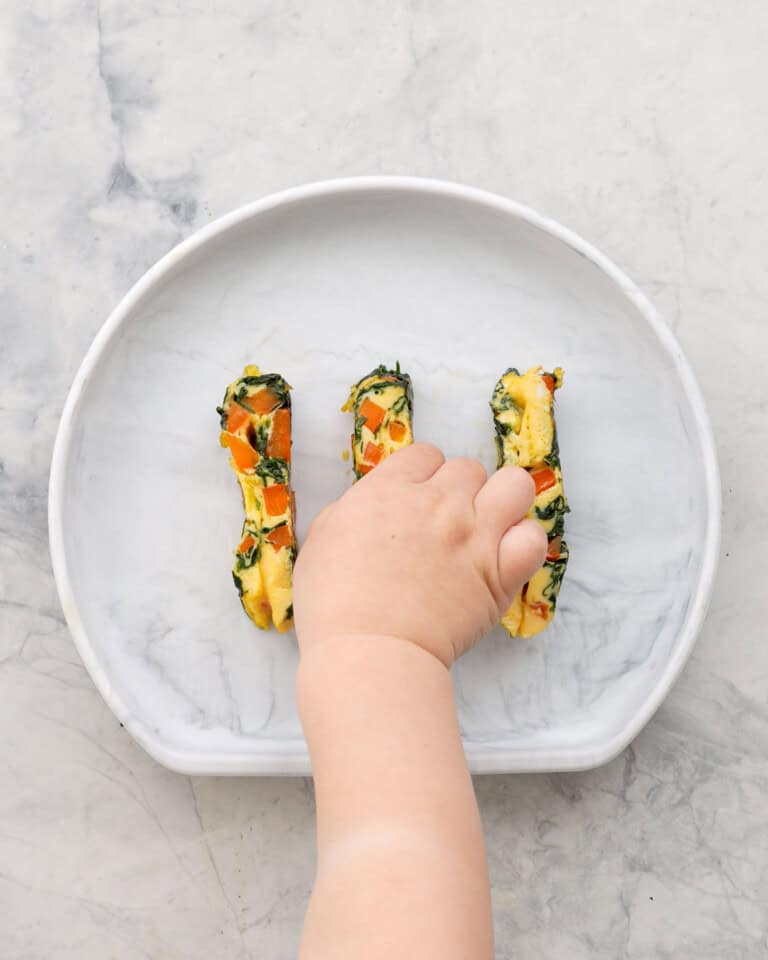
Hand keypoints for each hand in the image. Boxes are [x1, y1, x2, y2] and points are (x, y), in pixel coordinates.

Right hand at [293, 443, 546, 665]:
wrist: (368, 651)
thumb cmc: (332, 604)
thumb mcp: (320, 542)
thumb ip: (347, 512)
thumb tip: (366, 508)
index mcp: (390, 489)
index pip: (425, 455)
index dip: (422, 476)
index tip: (416, 502)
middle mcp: (438, 503)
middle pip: (468, 469)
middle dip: (459, 491)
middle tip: (446, 524)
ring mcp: (474, 534)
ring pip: (515, 486)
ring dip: (503, 503)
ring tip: (488, 529)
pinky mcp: (500, 573)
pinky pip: (534, 538)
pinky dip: (524, 544)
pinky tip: (505, 559)